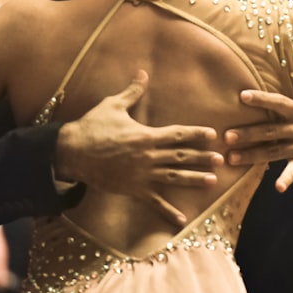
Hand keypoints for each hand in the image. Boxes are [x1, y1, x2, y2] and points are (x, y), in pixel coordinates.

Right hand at [55, 71, 222, 225]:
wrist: (72, 152)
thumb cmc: (92, 126)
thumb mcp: (113, 105)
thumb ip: (132, 91)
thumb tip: (142, 72)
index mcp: (146, 136)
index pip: (178, 134)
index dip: (196, 133)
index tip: (212, 134)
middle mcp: (148, 156)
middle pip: (181, 156)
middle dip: (202, 157)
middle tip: (221, 159)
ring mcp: (142, 175)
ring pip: (174, 177)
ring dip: (194, 179)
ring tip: (212, 181)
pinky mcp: (133, 189)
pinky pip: (154, 202)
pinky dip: (168, 212)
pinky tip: (182, 220)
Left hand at [224, 90, 292, 191]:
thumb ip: (288, 113)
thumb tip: (259, 107)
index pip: (279, 103)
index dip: (261, 99)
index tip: (242, 96)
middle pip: (271, 130)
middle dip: (248, 133)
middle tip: (226, 136)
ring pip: (275, 150)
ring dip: (253, 155)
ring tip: (233, 158)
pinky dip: (287, 179)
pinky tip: (278, 186)